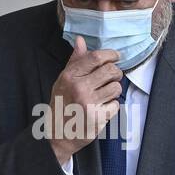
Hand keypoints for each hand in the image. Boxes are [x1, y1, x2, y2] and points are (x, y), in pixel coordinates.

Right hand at [46, 36, 122, 164]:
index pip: (95, 58)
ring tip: (105, 94)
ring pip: (117, 87)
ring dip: (114, 89)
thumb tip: (81, 40)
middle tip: (113, 76)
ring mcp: (89, 103)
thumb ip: (75, 61)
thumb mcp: (63, 80)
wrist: (58, 133)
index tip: (116, 56)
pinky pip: (116, 104)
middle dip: (116, 72)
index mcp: (70, 76)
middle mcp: (79, 88)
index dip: (110, 54)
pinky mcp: (98, 117)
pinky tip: (102, 107)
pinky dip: (112, 105)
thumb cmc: (62, 104)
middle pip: (110, 71)